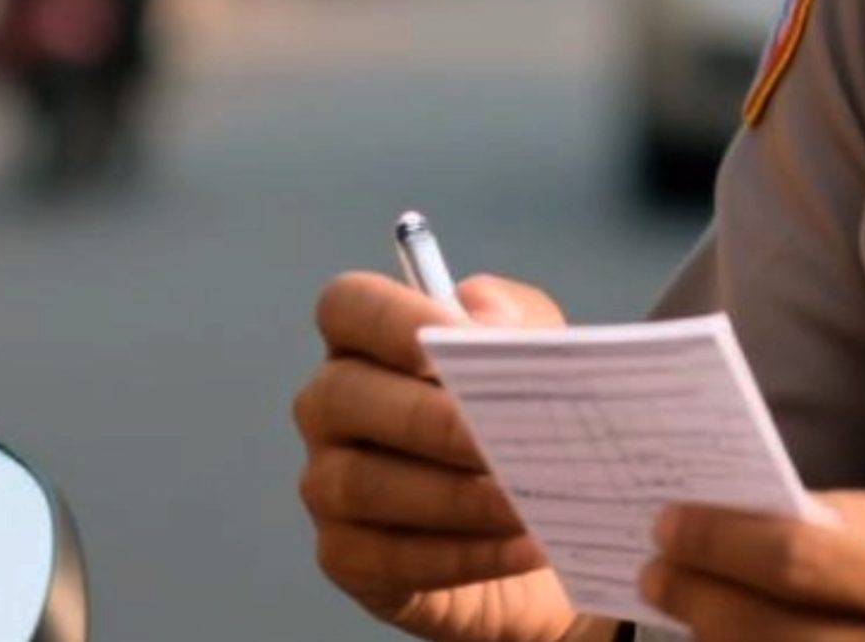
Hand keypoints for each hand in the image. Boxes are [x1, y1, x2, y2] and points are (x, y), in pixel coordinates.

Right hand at [295, 270, 581, 641]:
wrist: (538, 523)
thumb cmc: (520, 419)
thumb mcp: (531, 354)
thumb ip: (515, 319)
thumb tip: (485, 318)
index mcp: (367, 341)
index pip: (348, 306)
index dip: (394, 318)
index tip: (458, 339)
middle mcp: (330, 406)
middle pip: (346, 396)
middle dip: (432, 420)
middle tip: (504, 439)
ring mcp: (327, 484)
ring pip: (363, 485)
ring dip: (455, 498)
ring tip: (527, 505)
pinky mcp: (345, 557)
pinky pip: (391, 559)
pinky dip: (466, 555)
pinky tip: (523, 548)